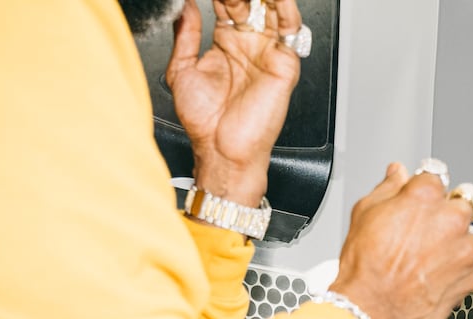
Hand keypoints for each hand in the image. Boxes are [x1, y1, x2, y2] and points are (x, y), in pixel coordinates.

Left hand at [166, 0, 303, 205]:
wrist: (221, 149)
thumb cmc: (204, 122)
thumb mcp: (181, 69)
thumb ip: (185, 34)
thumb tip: (185, 5)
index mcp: (226, 43)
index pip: (227, 3)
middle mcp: (249, 45)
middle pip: (251, 2)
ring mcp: (267, 52)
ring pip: (272, 10)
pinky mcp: (284, 64)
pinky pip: (290, 31)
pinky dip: (287, 9)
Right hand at [328, 164, 472, 318]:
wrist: (373, 309)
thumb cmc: (367, 268)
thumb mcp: (365, 214)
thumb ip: (388, 188)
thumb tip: (397, 174)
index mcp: (425, 196)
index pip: (437, 176)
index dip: (426, 188)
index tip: (423, 197)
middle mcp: (451, 219)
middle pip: (463, 202)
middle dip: (448, 212)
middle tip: (428, 230)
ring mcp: (465, 248)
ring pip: (471, 234)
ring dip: (457, 241)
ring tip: (430, 257)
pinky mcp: (472, 275)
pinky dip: (460, 267)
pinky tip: (436, 273)